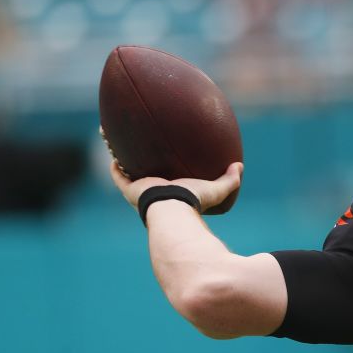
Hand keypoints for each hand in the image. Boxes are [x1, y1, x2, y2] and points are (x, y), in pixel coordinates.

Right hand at [108, 159, 242, 213]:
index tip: (165, 160)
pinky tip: (112, 148)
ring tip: (118, 144)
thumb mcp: (216, 189)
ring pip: (128, 172)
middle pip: (145, 176)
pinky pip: (118, 175)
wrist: (174, 208)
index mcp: (173, 193)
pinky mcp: (130, 189)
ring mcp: (140, 191)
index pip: (168, 181)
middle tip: (140, 151)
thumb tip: (240, 166)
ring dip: (122, 159)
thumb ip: (230, 180)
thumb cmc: (194, 200)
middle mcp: (154, 192)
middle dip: (141, 165)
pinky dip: (113, 164)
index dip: (165, 172)